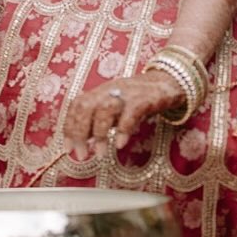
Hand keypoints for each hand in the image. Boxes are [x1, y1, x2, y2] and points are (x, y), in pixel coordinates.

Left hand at [64, 71, 182, 153]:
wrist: (168, 81)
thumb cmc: (139, 98)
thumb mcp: (116, 107)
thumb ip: (100, 121)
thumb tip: (84, 141)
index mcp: (100, 92)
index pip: (77, 106)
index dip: (69, 127)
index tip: (68, 149)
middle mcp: (110, 90)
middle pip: (85, 106)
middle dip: (79, 132)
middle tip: (81, 154)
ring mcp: (126, 93)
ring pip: (105, 108)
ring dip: (100, 133)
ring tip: (100, 154)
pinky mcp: (144, 99)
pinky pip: (131, 113)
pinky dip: (124, 129)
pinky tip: (121, 144)